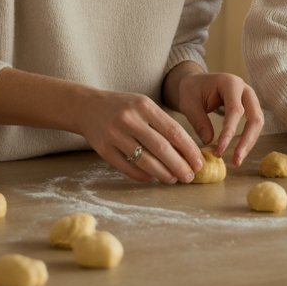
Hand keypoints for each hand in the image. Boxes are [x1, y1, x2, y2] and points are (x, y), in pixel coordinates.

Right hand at [75, 89, 203, 184]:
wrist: (87, 107)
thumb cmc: (123, 108)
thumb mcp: (143, 106)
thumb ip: (162, 124)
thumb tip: (187, 151)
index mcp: (144, 106)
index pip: (173, 131)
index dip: (189, 150)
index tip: (199, 162)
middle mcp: (129, 119)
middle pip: (161, 148)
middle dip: (179, 165)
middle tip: (189, 177)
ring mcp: (115, 135)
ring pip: (145, 161)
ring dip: (163, 174)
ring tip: (174, 179)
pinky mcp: (104, 150)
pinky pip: (128, 169)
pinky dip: (144, 176)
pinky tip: (153, 178)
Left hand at [172, 69, 264, 166]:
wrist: (196, 82)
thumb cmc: (192, 90)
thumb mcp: (189, 103)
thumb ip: (199, 121)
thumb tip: (209, 142)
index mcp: (230, 83)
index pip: (235, 110)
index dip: (229, 132)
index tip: (219, 151)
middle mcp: (245, 89)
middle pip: (255, 117)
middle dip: (247, 141)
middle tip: (236, 161)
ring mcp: (250, 98)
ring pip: (258, 123)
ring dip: (249, 143)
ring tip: (236, 161)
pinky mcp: (250, 107)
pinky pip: (253, 125)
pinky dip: (247, 140)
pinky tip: (237, 153)